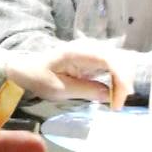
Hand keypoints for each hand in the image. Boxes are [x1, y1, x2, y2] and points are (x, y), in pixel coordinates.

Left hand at [4, 45, 128, 109]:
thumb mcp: (59, 89)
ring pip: (120, 62)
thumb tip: (109, 96)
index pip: (109, 59)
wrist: (28, 68)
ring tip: (116, 102)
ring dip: (122, 82)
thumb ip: (85, 91)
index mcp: (78, 52)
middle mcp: (89, 47)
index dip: (121, 78)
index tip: (120, 98)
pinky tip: (114, 94)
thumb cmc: (39, 77)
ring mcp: (93, 51)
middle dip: (124, 82)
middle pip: (119, 59)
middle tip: (117, 105)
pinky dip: (117, 80)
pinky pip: (113, 66)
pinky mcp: (94, 58)